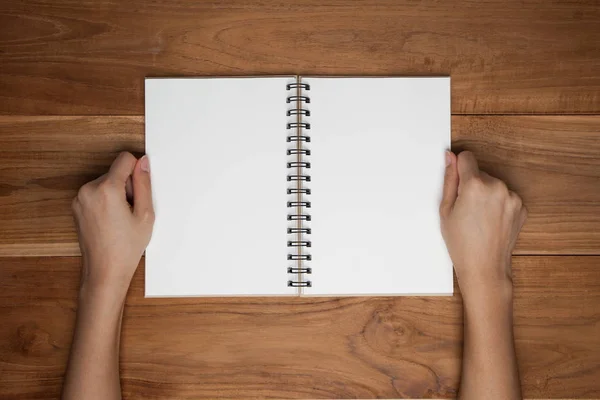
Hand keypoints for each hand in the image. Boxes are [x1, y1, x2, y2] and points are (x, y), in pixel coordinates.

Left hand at [72, 152, 153, 297]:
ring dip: (116, 194)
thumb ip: (144, 184)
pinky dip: (106, 201)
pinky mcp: (77, 206)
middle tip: (131, 211)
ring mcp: (80, 198)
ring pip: (106, 182)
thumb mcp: (145, 214)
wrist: (105, 271)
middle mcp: (89, 190)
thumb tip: (143, 163)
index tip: (140, 189)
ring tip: (121, 218)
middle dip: (127, 186)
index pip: (124, 159)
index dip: (137, 171)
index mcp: (107, 189)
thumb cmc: (126, 248)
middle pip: (115, 172)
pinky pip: (96, 193)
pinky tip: (111, 221)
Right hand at [439, 151, 526, 302]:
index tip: (457, 182)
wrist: (484, 267)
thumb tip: (450, 157)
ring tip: (479, 218)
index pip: (467, 157)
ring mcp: (512, 197)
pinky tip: (490, 222)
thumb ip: (449, 179)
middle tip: (465, 209)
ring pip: (493, 185)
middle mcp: (497, 187)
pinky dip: (498, 205)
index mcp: (475, 185)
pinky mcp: (521, 207)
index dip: (459, 168)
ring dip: (486, 195)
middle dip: (472, 185)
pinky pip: (505, 197)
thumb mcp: (445, 210)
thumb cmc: (461, 243)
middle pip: (480, 173)